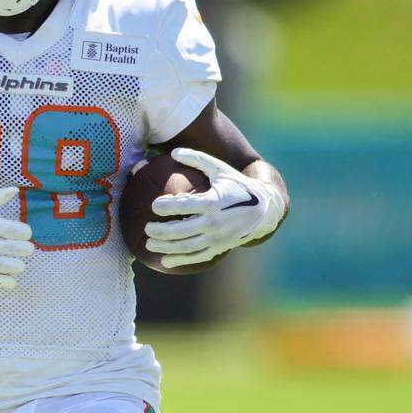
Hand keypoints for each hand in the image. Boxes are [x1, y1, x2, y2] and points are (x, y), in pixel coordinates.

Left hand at [144, 148, 286, 268]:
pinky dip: (180, 260)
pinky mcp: (220, 248)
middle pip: (183, 230)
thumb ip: (197, 159)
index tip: (154, 206)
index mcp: (214, 202)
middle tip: (146, 228)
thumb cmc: (237, 185)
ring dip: (166, 247)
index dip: (168, 206)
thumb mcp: (220, 169)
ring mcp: (218, 238)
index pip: (186, 205)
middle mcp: (215, 222)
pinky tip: (164, 261)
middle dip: (161, 231)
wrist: (264, 209)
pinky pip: (198, 257)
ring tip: (148, 244)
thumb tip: (173, 151)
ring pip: (187, 247)